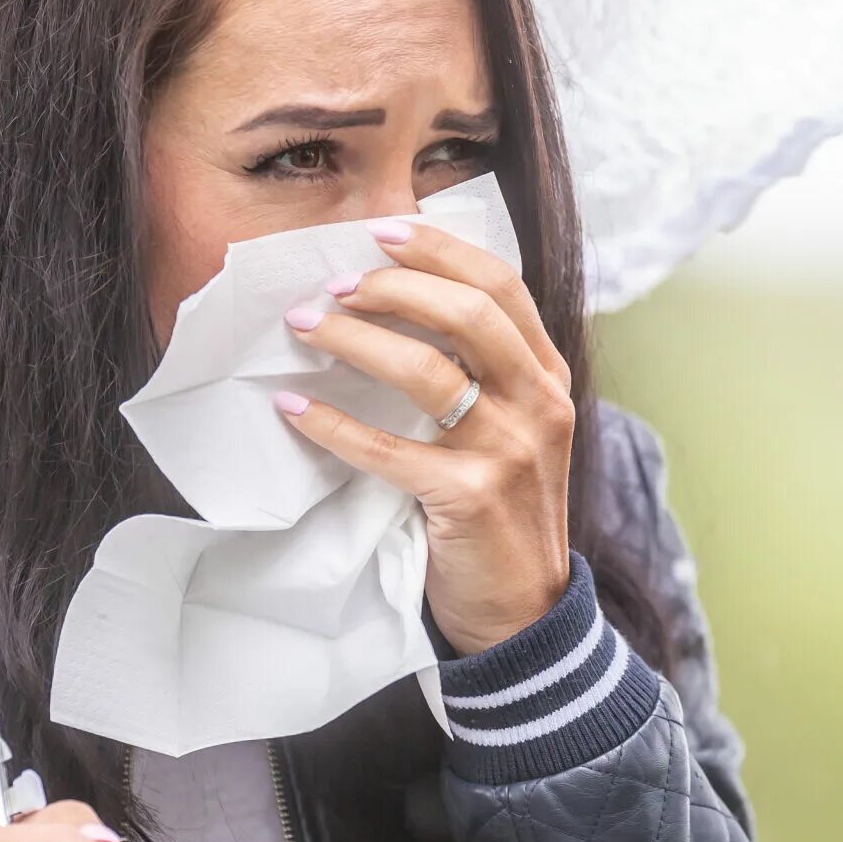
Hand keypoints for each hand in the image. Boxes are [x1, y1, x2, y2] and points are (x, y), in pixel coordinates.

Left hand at [276, 218, 574, 655]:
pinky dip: (333, 424)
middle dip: (392, 287)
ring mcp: (509, 451)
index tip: (381, 232)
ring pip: (428, 371)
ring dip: (355, 339)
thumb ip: (481, 372)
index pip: (501, 285)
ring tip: (305, 327)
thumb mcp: (514, 428)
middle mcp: (538, 403)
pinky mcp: (470, 498)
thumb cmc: (502, 512)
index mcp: (547, 375)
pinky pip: (388, 450)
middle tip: (331, 286)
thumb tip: (397, 306)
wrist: (523, 610)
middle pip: (468, 312)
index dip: (439, 250)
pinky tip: (295, 408)